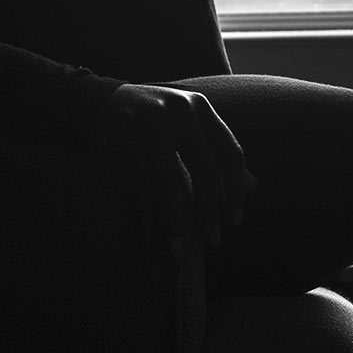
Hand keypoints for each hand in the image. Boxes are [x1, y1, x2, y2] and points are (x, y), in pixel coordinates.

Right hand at [87, 83, 256, 246]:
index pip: (229, 151)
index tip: (234, 221)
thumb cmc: (152, 120)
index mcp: (200, 108)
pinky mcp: (122, 137)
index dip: (235, 190)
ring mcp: (148, 123)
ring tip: (177, 250)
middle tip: (212, 240)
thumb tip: (252, 187)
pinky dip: (143, 211)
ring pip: (168, 181)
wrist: (99, 102)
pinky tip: (148, 233)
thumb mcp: (186, 124)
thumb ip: (213, 149)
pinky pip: (136, 183)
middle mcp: (178, 111)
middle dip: (209, 210)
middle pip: (204, 168)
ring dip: (173, 220)